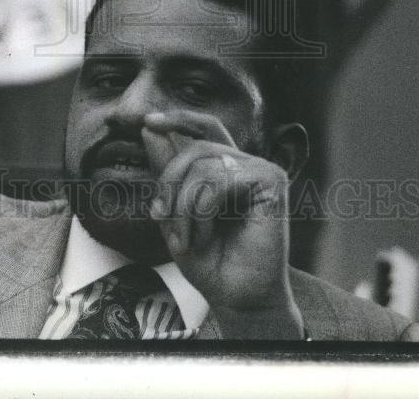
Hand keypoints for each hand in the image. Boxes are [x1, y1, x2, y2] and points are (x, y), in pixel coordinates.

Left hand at [142, 110, 303, 338]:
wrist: (238, 298)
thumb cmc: (211, 261)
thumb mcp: (177, 213)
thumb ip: (167, 172)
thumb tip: (148, 129)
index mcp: (227, 168)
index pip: (205, 128)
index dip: (178, 119)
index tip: (146, 122)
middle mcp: (246, 164)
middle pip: (196, 148)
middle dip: (169, 181)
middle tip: (158, 216)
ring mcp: (261, 170)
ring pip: (204, 165)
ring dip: (182, 206)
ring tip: (184, 239)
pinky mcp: (272, 182)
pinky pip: (219, 180)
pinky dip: (200, 210)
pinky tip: (201, 235)